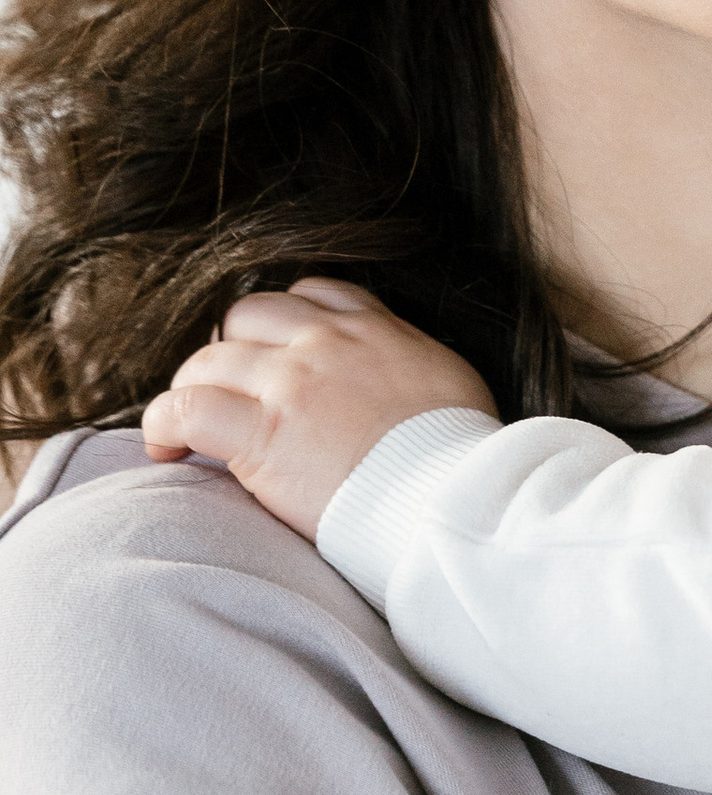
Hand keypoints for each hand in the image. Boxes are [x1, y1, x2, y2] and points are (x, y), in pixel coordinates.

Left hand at [140, 278, 492, 538]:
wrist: (455, 500)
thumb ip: (407, 359)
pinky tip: (167, 449)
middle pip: (245, 317)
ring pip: (206, 359)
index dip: (281, 324)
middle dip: (231, 353)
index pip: (309, 293)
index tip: (276, 356)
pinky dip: (164, 424)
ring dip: (194, 389)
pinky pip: (184, 409)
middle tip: (231, 396)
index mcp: (374, 328)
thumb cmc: (463, 458)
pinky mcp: (262, 434)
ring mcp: (290, 384)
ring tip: (192, 427)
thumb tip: (391, 376)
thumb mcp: (450, 379)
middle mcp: (325, 343)